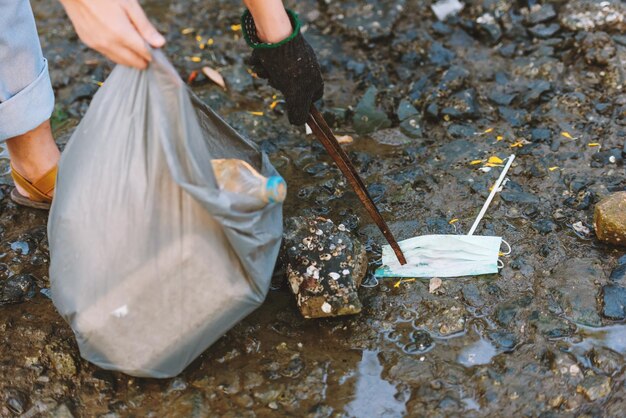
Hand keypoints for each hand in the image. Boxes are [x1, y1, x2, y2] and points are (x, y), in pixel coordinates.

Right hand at [60, 0, 165, 68]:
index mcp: (122, 34)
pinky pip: (108, 54)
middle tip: (146, 47)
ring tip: (134, 45)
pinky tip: (119, 42)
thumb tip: (160, 44)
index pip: (144, 54)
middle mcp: (109, 44)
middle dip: (143, 58)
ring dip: (130, 58)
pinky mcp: (88, 42)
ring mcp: (97, 44)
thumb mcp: (130, 5)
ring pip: (120, 61)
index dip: (153, 54)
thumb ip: (145, 27)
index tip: (156, 49)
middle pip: (133, 62)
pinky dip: (117, 53)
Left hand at [243, 10, 323, 125]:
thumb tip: (297, 123)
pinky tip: (261, 62)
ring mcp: (291, 58)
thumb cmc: (289, 69)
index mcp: (314, 77)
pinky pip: (268, 64)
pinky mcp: (277, 50)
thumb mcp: (295, 96)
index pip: (314, 96)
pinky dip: (262, 65)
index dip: (303, 103)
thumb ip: (298, 113)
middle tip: (277, 82)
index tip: (294, 105)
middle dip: (280, 87)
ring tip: (267, 70)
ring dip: (268, 76)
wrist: (275, 37)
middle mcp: (304, 67)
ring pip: (276, 76)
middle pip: (291, 88)